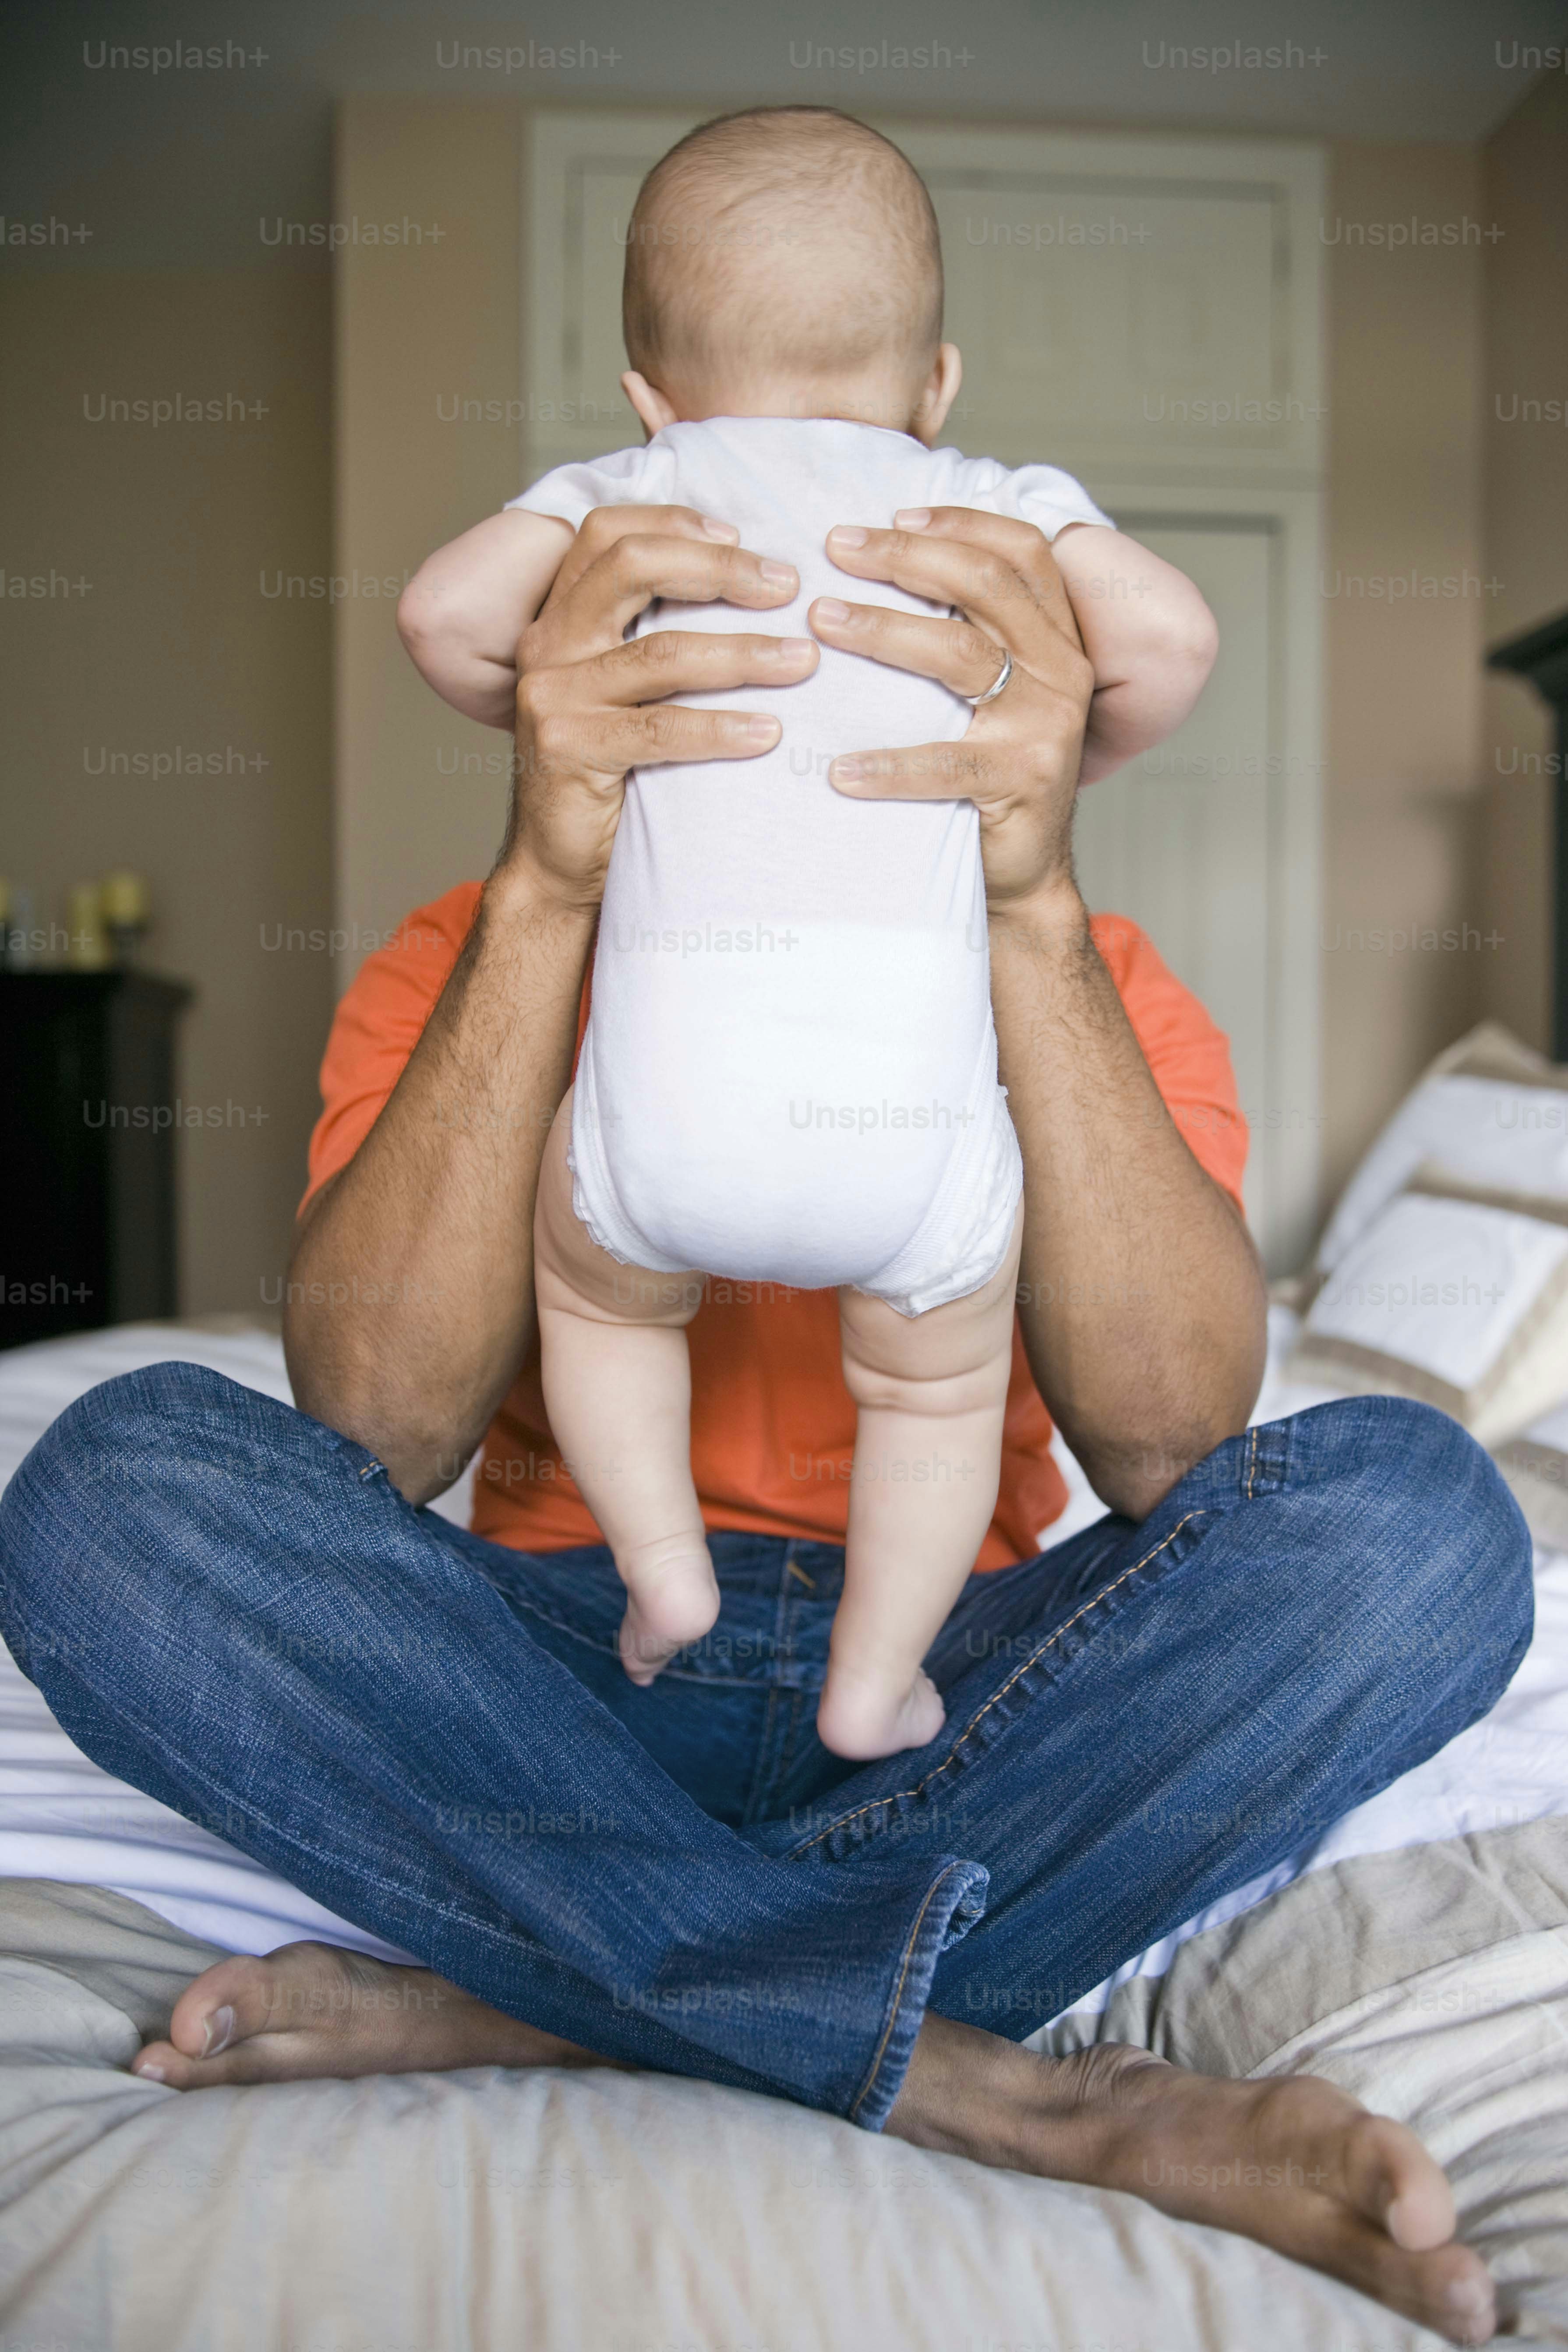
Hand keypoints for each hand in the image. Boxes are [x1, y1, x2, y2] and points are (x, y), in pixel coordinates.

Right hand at [502, 504, 818, 907]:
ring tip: (803, 660)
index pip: (607, 532)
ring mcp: (553, 695)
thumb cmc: (607, 770)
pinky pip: (662, 729)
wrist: (558, 862)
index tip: (741, 536)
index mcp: (559, 615)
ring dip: (744, 653)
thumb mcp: (621, 688)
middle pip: (633, 567)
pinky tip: (769, 733)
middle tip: (788, 587)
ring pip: (661, 652)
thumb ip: (651, 635)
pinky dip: (721, 729)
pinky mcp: (569, 748)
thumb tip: (747, 584)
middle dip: (719, 569)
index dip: (675, 522)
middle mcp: (548, 644)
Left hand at [808, 509, 1094, 909]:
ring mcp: (1046, 724)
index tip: (893, 513)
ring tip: (821, 620)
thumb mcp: (994, 690)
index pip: (1019, 551)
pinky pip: (945, 762)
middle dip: (906, 557)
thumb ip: (969, 633)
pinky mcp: (1022, 780)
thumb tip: (884, 566)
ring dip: (882, 631)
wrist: (1025, 869)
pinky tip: (839, 770)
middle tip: (837, 549)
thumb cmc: (992, 771)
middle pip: (984, 585)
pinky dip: (888, 765)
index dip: (959, 522)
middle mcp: (1061, 669)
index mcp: (1056, 637)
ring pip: (960, 654)